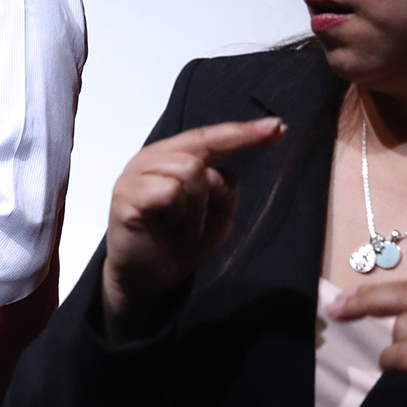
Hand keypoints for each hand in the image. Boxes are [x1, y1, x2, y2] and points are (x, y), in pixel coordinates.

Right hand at [101, 116, 285, 341]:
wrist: (148, 279)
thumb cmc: (180, 241)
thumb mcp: (219, 212)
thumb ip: (226, 186)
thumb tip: (217, 171)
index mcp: (172, 156)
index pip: (209, 136)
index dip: (243, 132)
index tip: (279, 127)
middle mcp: (150, 158)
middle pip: (199, 152)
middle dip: (209, 190)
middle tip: (194, 219)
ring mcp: (134, 175)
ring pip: (187, 170)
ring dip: (194, 206)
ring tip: (178, 224)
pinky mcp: (127, 196)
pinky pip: (170, 191)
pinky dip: (178, 213)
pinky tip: (164, 225)